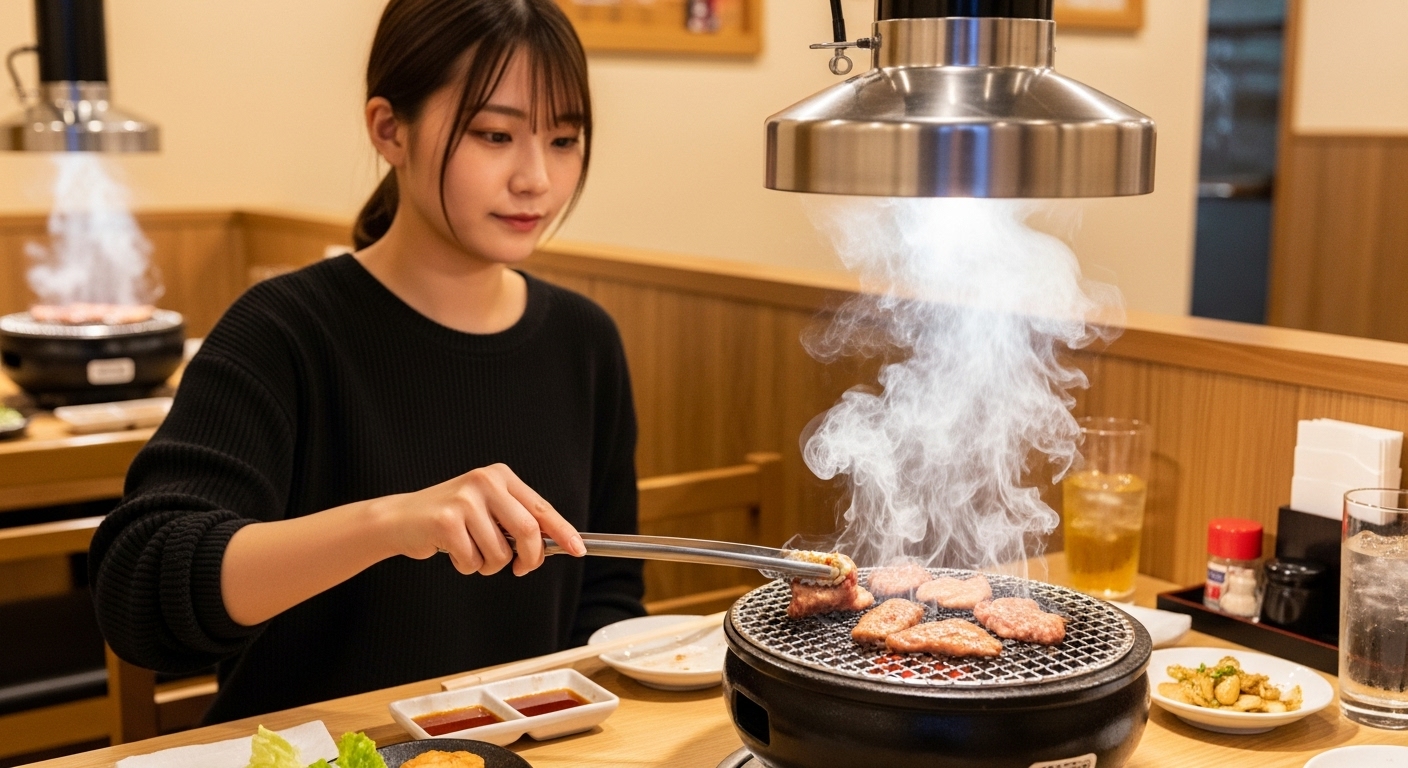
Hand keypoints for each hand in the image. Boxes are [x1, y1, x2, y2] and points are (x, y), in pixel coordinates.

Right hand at [378, 463, 585, 575]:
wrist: (401, 518)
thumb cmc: (450, 519)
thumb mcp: (488, 509)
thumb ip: (517, 521)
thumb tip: (556, 543)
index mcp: (500, 477)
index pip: (541, 508)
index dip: (563, 532)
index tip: (578, 549)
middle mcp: (484, 482)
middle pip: (528, 533)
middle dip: (529, 559)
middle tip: (521, 568)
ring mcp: (465, 500)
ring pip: (500, 554)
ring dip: (489, 565)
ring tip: (471, 551)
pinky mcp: (446, 521)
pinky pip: (473, 562)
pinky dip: (466, 567)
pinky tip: (451, 551)